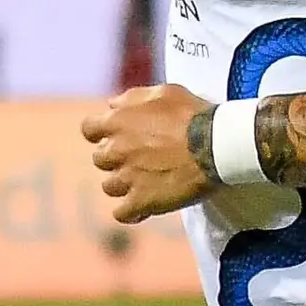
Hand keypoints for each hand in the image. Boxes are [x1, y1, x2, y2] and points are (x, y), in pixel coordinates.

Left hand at [85, 82, 213, 223]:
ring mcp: (127, 177)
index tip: (114, 136)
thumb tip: (112, 104)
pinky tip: (143, 208)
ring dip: (124, 185)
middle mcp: (116, 150)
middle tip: (140, 158)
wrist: (216, 144)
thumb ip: (132, 98)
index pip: (89, 129)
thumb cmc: (193, 115)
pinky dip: (131, 212)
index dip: (100, 134)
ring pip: (109, 187)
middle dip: (116, 159)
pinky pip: (122, 213)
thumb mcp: (163, 92)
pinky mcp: (141, 201)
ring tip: (147, 181)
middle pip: (100, 159)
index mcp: (117, 121)